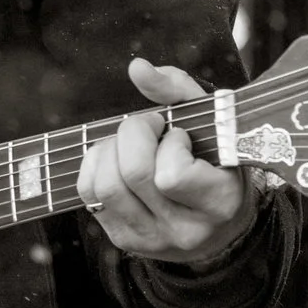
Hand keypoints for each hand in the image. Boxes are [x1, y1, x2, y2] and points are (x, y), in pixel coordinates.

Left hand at [78, 58, 256, 265]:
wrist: (218, 225)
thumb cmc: (216, 164)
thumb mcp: (213, 123)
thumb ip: (178, 89)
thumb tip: (137, 68)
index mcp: (218, 202)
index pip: (172, 175)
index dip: (170, 144)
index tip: (180, 136)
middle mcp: (184, 228)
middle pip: (133, 174)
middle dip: (133, 134)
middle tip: (149, 128)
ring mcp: (151, 238)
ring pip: (106, 186)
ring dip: (110, 150)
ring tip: (130, 145)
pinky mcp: (125, 239)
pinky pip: (88, 195)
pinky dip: (94, 166)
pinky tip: (115, 160)